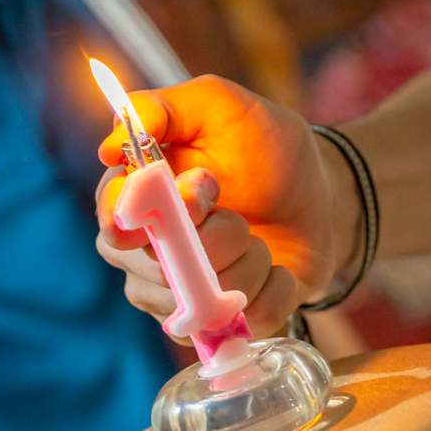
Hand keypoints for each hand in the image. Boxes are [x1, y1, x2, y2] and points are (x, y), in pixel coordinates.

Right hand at [95, 75, 358, 340]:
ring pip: (203, 301)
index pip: (113, 227)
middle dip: (216, 237)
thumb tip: (109, 143)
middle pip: (160, 271)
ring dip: (249, 261)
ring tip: (259, 237)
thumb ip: (161, 109)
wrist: (321, 193)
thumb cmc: (263, 148)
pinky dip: (274, 290)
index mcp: (134, 203)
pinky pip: (244, 323)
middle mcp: (146, 257)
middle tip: (239, 211)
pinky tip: (278, 270)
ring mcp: (182, 297)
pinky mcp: (222, 325)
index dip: (153, 217)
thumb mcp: (218, 106)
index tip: (201, 193)